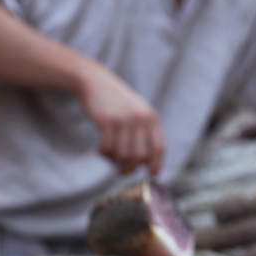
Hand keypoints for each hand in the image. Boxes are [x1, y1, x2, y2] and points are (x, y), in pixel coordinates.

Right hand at [77, 60, 165, 175]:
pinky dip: (103, 153)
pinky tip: (100, 149)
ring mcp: (124, 119)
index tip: (151, 174)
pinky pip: (107, 149)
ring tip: (109, 155)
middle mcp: (140, 118)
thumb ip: (144, 134)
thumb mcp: (137, 113)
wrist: (96, 81)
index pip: (159, 148)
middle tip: (121, 170)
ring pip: (123, 155)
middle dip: (130, 167)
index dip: (156, 164)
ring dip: (114, 160)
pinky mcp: (107, 121)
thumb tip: (145, 164)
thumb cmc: (117, 103)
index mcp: (151, 118)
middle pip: (139, 156)